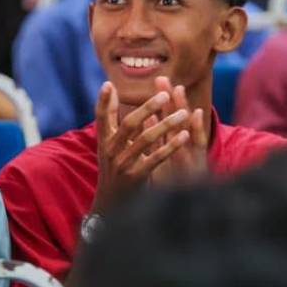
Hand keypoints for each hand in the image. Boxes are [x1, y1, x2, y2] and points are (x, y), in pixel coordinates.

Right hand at [90, 81, 191, 213]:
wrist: (112, 203)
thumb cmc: (114, 167)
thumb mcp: (108, 143)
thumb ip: (110, 117)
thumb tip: (109, 85)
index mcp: (104, 140)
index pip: (101, 117)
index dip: (103, 101)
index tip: (109, 84)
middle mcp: (110, 151)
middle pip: (128, 124)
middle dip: (147, 108)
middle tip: (165, 95)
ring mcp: (123, 164)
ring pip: (146, 139)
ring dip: (166, 124)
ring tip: (183, 113)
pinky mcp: (136, 177)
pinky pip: (157, 158)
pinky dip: (172, 146)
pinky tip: (185, 136)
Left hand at [147, 77, 207, 184]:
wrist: (189, 211)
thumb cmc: (174, 191)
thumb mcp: (164, 166)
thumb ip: (159, 144)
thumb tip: (147, 121)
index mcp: (174, 149)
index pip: (167, 121)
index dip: (162, 102)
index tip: (158, 82)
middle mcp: (184, 148)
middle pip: (176, 120)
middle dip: (169, 99)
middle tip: (161, 78)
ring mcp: (193, 155)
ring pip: (186, 128)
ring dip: (182, 108)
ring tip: (178, 89)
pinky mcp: (200, 165)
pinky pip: (198, 145)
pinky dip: (197, 128)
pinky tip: (195, 113)